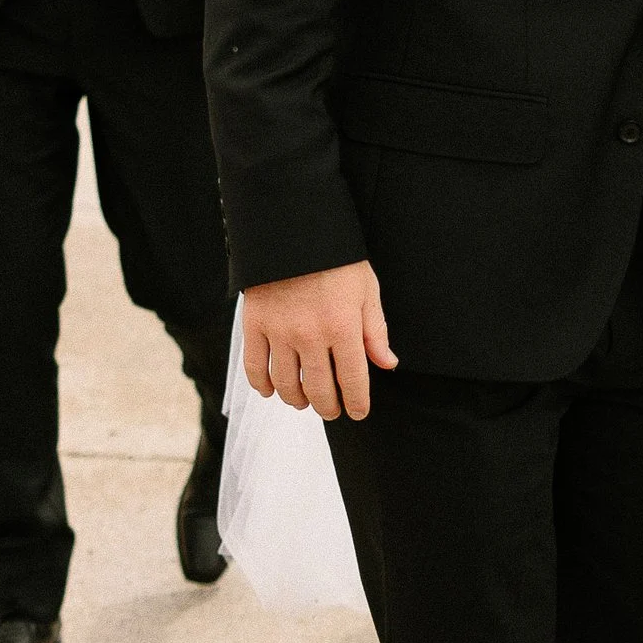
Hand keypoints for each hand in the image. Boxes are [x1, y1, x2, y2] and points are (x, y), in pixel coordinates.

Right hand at [240, 262, 396, 420]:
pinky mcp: (254, 324)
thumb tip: (387, 364)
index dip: (357, 403)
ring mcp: (279, 332)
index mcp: (343, 327)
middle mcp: (311, 335)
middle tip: (332, 410)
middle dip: (329, 407)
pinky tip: (272, 390)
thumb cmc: (336, 259)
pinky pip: (255, 368)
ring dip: (297, 400)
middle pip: (318, 390)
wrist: (293, 230)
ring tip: (305, 401)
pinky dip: (263, 386)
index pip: (352, 381)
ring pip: (286, 385)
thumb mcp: (366, 290)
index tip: (358, 411)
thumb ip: (375, 330)